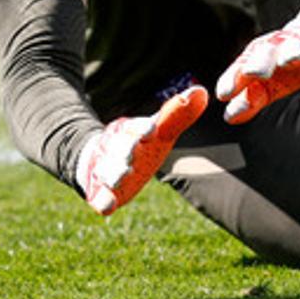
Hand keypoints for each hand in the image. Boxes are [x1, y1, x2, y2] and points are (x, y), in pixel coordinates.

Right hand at [77, 85, 207, 215]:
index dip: (142, 128)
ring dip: (113, 174)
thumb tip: (201, 91)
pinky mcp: (100, 191)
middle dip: (125, 151)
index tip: (151, 131)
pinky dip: (102, 200)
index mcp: (130, 130)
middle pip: (119, 148)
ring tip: (121, 177)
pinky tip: (106, 206)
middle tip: (131, 156)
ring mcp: (105, 169)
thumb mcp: (158, 129)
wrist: (98, 156)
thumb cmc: (139, 142)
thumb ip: (178, 114)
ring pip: (107, 170)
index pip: (135, 126)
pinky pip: (99, 196)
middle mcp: (115, 147)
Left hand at [216, 24, 299, 124]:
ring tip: (292, 60)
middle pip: (265, 54)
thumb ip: (250, 99)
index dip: (232, 80)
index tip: (224, 95)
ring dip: (292, 52)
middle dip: (260, 63)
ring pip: (295, 47)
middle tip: (254, 73)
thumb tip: (230, 117)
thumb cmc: (283, 68)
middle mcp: (276, 48)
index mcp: (256, 58)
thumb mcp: (266, 86)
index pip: (241, 68)